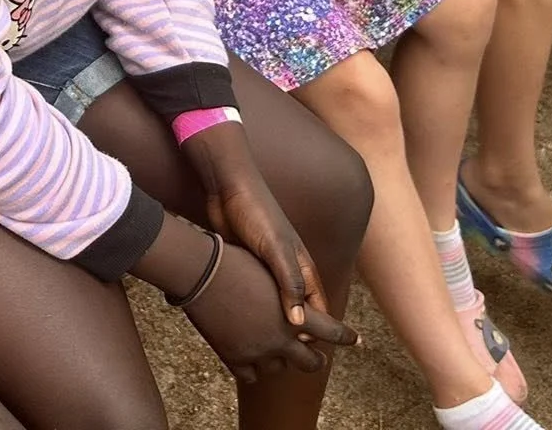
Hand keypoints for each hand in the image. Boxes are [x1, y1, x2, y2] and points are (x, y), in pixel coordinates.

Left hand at [210, 173, 352, 359]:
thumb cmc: (256, 214)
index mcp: (303, 266)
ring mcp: (268, 270)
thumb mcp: (276, 249)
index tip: (320, 358)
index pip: (320, 308)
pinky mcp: (248, 268)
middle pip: (301, 311)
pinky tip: (247, 330)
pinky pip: (258, 298)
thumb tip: (300, 324)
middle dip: (301, 334)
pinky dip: (258, 315)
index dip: (323, 332)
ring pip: (278, 307)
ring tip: (273, 353)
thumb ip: (290, 284)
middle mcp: (290, 270)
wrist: (227, 189)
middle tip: (298, 362)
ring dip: (278, 327)